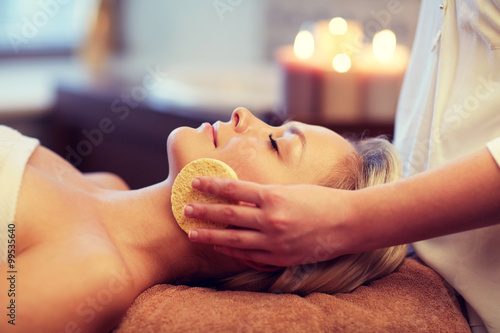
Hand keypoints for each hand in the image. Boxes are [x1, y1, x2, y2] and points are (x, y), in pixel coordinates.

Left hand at [184, 176, 356, 266]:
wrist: (347, 223)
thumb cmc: (320, 200)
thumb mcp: (290, 190)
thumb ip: (265, 195)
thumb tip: (240, 197)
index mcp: (273, 196)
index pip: (234, 189)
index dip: (212, 185)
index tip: (195, 182)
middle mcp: (270, 219)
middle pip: (228, 215)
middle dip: (204, 212)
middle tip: (185, 209)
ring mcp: (274, 241)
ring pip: (234, 239)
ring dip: (210, 236)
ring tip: (192, 233)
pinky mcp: (280, 257)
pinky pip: (249, 255)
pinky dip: (232, 251)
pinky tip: (220, 247)